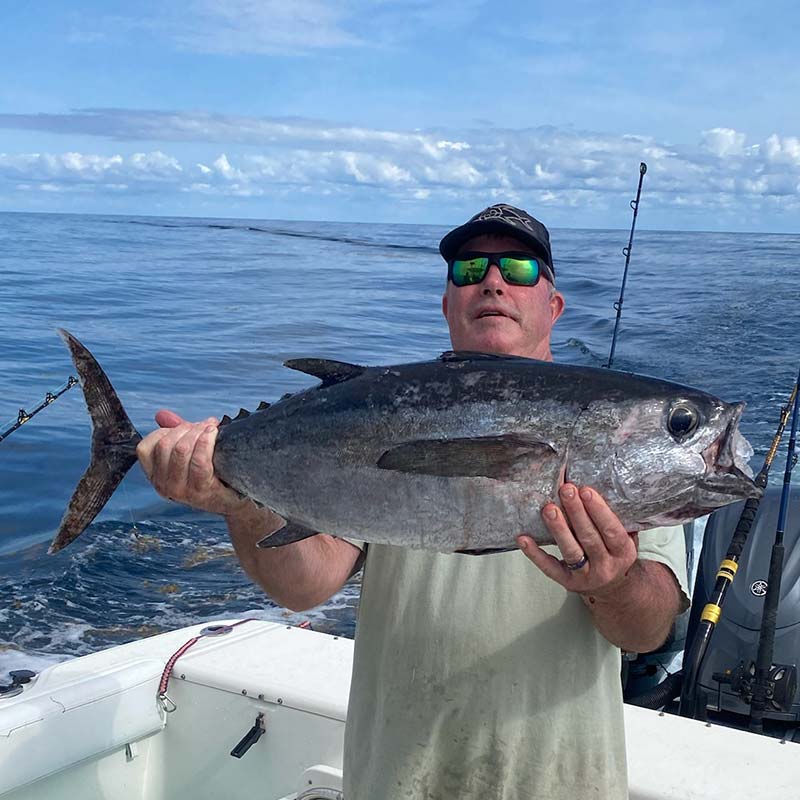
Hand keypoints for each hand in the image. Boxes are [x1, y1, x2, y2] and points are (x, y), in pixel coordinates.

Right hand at [136, 409, 249, 516]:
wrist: (234, 498)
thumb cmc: (211, 474)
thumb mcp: (189, 453)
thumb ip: (174, 434)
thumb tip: (161, 415)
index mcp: (156, 476)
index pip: (145, 447)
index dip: (166, 431)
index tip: (187, 426)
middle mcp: (163, 485)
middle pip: (165, 445)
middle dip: (186, 429)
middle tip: (204, 426)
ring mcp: (181, 490)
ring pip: (181, 450)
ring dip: (198, 433)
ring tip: (211, 429)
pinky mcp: (201, 490)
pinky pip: (199, 461)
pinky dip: (206, 442)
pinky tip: (213, 434)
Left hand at [516, 483, 638, 596]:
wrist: (612, 588)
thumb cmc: (615, 553)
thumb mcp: (626, 538)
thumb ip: (617, 518)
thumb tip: (601, 482)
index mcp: (624, 552)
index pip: (611, 530)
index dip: (599, 510)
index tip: (586, 490)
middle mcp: (606, 566)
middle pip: (589, 537)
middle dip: (576, 512)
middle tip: (565, 490)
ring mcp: (586, 576)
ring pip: (570, 551)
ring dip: (558, 528)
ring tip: (548, 508)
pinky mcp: (566, 581)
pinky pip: (549, 567)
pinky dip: (535, 553)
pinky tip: (523, 538)